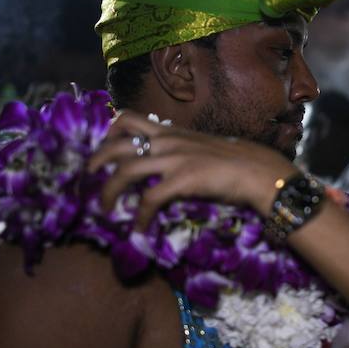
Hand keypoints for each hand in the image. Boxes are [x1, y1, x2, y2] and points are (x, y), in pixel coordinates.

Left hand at [88, 112, 297, 228]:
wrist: (259, 171)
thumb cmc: (238, 162)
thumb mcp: (203, 147)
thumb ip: (183, 151)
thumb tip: (171, 166)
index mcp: (172, 131)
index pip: (130, 118)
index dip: (109, 131)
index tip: (105, 147)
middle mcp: (168, 140)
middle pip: (117, 143)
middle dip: (96, 161)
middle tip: (89, 178)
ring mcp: (174, 159)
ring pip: (125, 171)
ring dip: (108, 192)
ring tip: (104, 209)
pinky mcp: (182, 180)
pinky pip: (149, 199)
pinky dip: (139, 217)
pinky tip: (138, 229)